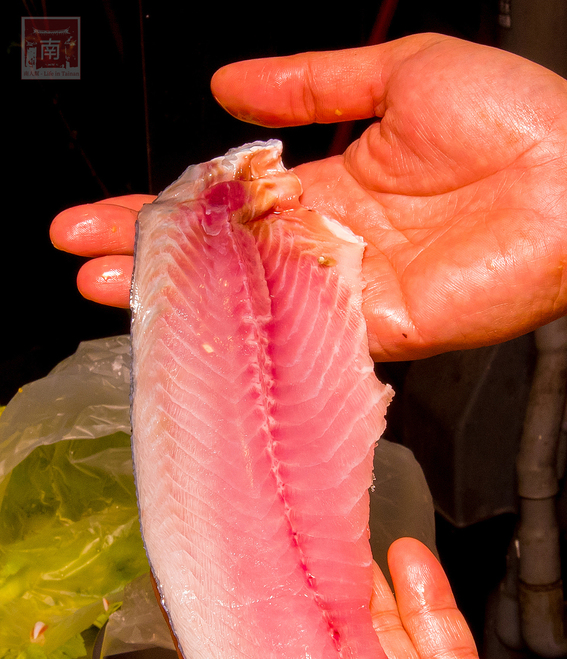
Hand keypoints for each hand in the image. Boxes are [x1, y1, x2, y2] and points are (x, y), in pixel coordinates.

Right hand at [50, 35, 566, 358]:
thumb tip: (229, 85)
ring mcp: (353, 290)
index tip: (107, 211)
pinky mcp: (381, 326)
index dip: (167, 205)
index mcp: (337, 185)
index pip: (232, 202)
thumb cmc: (513, 118)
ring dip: (182, 297)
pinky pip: (302, 331)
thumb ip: (309, 84)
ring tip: (112, 291)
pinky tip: (195, 324)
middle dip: (153, 256)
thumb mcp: (396, 73)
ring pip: (252, 300)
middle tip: (85, 258)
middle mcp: (335, 244)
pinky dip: (248, 328)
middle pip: (227, 257)